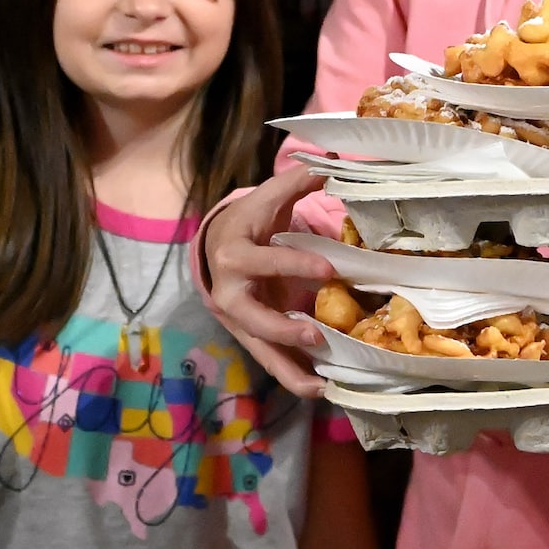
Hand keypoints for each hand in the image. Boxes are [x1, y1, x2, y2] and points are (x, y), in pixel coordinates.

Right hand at [202, 165, 335, 397]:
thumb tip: (333, 160)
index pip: (264, 261)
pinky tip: (320, 388)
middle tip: (316, 333)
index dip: (294, 263)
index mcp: (234, 254)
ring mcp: (238, 320)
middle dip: (281, 327)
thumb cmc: (250, 222)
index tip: (328, 266)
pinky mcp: (250, 337)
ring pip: (259, 349)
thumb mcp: (268, 199)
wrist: (215, 249)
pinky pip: (270, 360)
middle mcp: (230, 292)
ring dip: (288, 369)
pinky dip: (293, 376)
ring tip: (320, 385)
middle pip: (251, 317)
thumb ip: (298, 181)